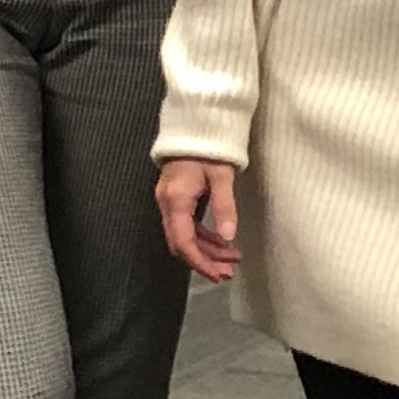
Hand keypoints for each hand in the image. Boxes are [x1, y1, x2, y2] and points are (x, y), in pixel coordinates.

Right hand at [158, 158, 242, 281]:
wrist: (196, 125)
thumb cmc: (209, 147)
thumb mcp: (222, 175)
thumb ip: (224, 206)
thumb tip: (228, 236)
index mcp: (175, 200)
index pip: (183, 241)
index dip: (199, 262)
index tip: (217, 274)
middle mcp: (167, 204)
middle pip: (182, 243)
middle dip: (204, 260)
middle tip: (228, 272)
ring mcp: (170, 201)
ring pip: (185, 235)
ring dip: (207, 249)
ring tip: (231, 260)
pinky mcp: (176, 198)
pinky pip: (187, 224)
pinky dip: (204, 236)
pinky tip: (221, 241)